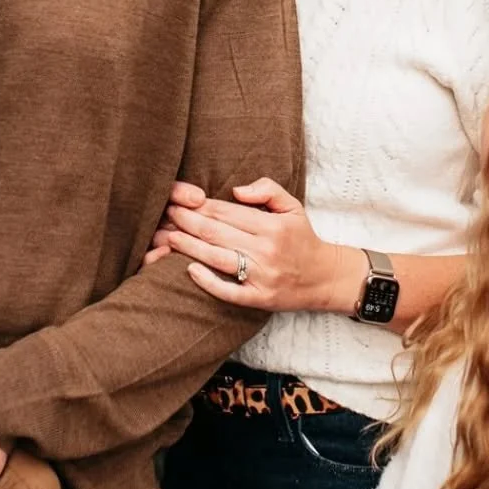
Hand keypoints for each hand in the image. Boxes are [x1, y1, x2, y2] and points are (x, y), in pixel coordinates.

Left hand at [145, 177, 361, 313]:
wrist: (324, 277)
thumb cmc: (302, 238)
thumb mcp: (292, 207)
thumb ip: (267, 190)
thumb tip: (236, 190)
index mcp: (271, 226)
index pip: (227, 212)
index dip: (200, 205)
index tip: (179, 199)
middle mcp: (266, 250)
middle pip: (217, 233)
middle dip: (188, 221)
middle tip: (165, 213)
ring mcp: (261, 276)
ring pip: (217, 258)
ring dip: (189, 247)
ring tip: (168, 236)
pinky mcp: (258, 298)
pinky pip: (228, 291)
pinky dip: (208, 281)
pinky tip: (189, 270)